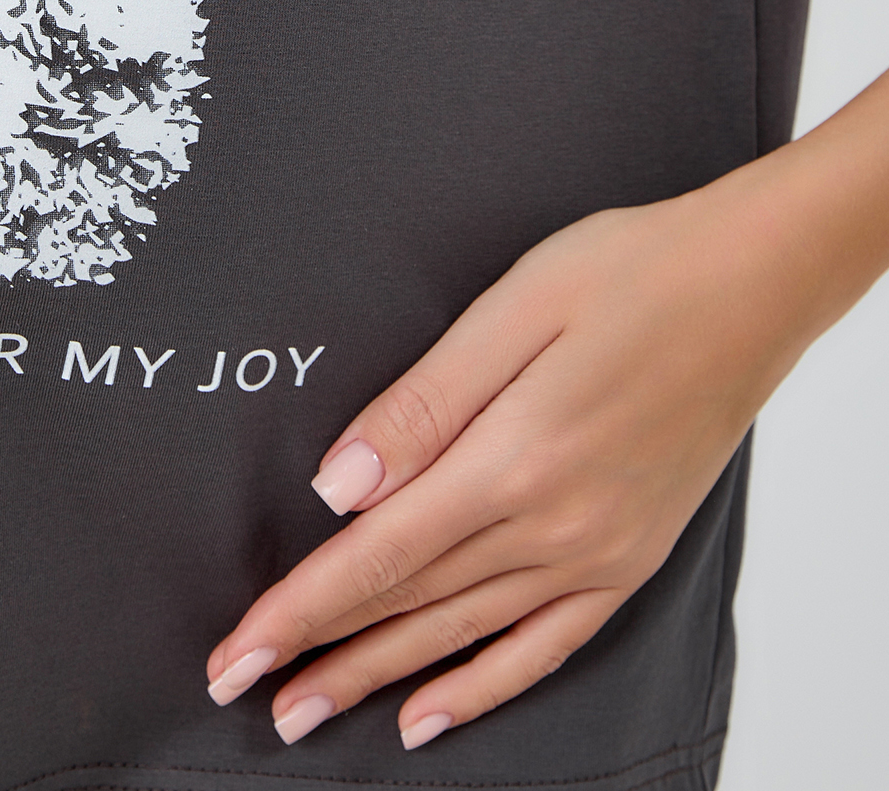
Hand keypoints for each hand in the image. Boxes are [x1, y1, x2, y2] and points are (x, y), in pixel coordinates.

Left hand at [205, 105, 888, 752]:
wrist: (751, 285)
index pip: (377, 557)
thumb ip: (422, 404)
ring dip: (380, 677)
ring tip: (310, 712)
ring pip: (463, 633)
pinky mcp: (631, 556)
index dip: (298, 610)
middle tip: (242, 690)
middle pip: (410, 606)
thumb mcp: (513, 309)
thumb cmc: (630, 273)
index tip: (236, 652)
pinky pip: (546, 644)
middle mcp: (555, 525)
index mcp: (512, 460)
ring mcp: (599, 550)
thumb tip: (342, 486)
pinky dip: (484, 686)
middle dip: (319, 653)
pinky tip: (433, 713)